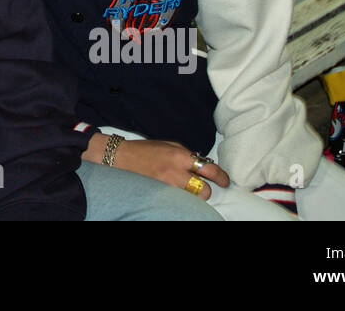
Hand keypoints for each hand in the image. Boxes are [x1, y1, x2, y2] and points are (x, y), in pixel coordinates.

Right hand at [86, 133, 229, 199]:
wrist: (120, 157)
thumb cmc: (144, 150)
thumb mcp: (168, 145)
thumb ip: (185, 154)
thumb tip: (201, 163)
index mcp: (180, 155)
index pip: (209, 169)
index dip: (221, 177)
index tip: (225, 181)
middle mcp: (176, 171)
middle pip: (204, 189)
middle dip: (205, 190)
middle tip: (202, 188)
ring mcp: (168, 184)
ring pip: (192, 197)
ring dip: (191, 195)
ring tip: (184, 189)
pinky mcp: (160, 194)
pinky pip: (178, 200)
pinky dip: (179, 198)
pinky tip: (173, 192)